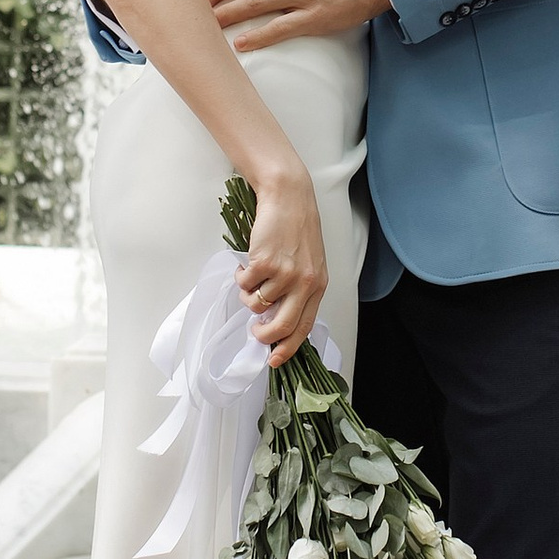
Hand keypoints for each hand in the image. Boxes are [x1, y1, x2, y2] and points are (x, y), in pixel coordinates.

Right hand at [239, 161, 328, 364]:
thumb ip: (298, 290)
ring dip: (248, 294)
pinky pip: (244, 284)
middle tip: (255, 332)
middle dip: (264, 335)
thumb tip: (276, 318)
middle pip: (282, 325)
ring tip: (252, 276)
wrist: (289, 198)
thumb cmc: (296, 230)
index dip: (288, 347)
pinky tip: (248, 262)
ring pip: (257, 304)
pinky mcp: (264, 262)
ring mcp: (284, 273)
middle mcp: (303, 283)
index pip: (303, 326)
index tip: (274, 360)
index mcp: (317, 286)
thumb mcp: (308, 263)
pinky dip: (241, 276)